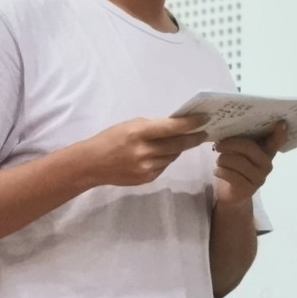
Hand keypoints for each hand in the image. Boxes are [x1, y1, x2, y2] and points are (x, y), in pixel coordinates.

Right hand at [80, 115, 209, 186]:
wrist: (92, 164)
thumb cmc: (111, 138)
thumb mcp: (130, 126)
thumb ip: (152, 127)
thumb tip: (175, 128)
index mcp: (139, 133)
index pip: (171, 128)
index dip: (189, 124)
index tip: (204, 119)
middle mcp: (144, 151)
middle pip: (177, 145)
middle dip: (193, 138)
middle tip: (204, 134)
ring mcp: (146, 167)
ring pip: (172, 156)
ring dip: (177, 149)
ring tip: (178, 142)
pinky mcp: (147, 178)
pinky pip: (163, 166)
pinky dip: (165, 159)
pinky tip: (159, 155)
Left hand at [214, 121, 287, 207]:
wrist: (233, 194)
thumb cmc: (237, 166)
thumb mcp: (241, 152)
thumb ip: (243, 139)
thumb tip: (231, 124)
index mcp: (267, 152)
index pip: (276, 141)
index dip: (279, 132)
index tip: (280, 122)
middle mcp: (267, 165)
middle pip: (247, 147)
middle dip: (229, 144)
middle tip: (218, 145)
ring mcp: (259, 178)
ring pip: (235, 161)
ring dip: (221, 159)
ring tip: (219, 161)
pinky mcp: (247, 189)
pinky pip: (229, 174)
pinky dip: (219, 171)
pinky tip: (217, 171)